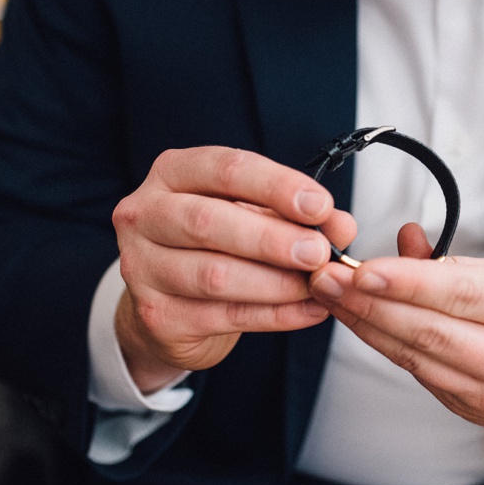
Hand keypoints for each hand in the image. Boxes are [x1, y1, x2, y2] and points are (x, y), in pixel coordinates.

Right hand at [112, 146, 355, 389]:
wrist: (169, 303)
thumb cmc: (214, 245)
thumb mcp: (254, 217)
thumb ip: (297, 216)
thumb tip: (342, 226)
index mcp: (172, 174)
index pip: (224, 169)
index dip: (276, 185)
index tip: (319, 205)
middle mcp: (144, 215)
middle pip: (207, 222)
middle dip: (272, 238)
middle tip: (319, 252)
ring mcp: (142, 267)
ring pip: (214, 275)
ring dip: (275, 283)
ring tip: (317, 286)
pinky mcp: (155, 315)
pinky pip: (224, 316)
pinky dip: (274, 315)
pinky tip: (308, 311)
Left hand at [309, 224, 483, 441]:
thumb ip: (462, 263)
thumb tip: (403, 241)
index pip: (461, 295)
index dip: (406, 283)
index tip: (362, 267)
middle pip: (430, 332)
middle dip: (370, 304)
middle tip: (326, 278)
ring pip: (416, 359)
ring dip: (367, 326)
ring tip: (332, 297)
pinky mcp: (476, 412)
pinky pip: (421, 376)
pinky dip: (389, 347)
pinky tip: (364, 323)